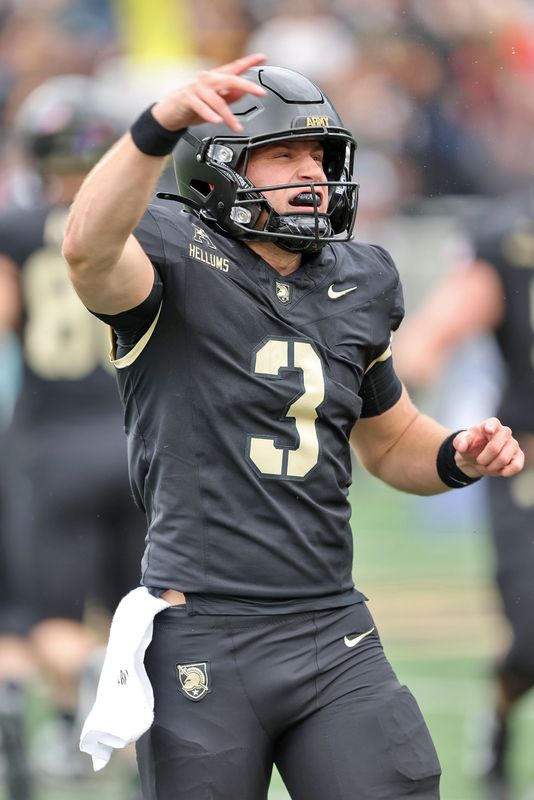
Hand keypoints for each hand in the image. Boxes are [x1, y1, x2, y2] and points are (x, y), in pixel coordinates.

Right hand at [151, 53, 266, 133]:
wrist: (170, 113)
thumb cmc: (193, 107)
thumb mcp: (215, 102)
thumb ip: (230, 97)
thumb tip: (245, 93)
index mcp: (215, 78)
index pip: (234, 67)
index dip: (249, 62)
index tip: (262, 58)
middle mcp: (207, 79)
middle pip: (229, 79)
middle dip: (246, 85)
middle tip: (260, 92)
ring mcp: (196, 87)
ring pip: (217, 100)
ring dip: (228, 115)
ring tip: (236, 126)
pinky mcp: (187, 98)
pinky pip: (201, 106)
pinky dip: (210, 114)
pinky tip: (217, 121)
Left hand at [453, 418, 524, 478]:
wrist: (476, 459)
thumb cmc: (470, 446)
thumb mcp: (460, 443)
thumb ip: (460, 442)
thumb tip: (462, 447)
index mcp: (490, 425)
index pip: (493, 423)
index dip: (491, 427)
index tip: (488, 431)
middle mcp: (505, 432)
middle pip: (495, 448)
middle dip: (483, 459)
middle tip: (479, 461)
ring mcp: (513, 444)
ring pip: (504, 459)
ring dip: (492, 466)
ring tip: (488, 465)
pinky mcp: (518, 456)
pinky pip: (517, 466)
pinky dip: (506, 472)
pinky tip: (500, 471)